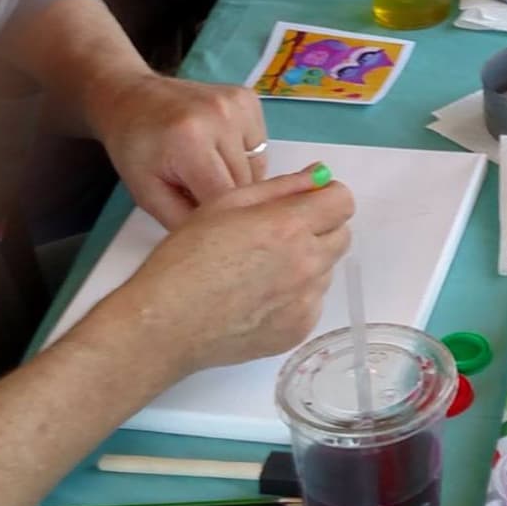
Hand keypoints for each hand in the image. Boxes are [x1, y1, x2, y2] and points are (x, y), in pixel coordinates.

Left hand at [82, 71, 268, 229]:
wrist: (132, 99)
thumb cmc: (136, 150)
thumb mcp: (148, 195)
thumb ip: (185, 220)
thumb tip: (221, 239)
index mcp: (190, 142)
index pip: (226, 196)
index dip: (222, 219)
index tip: (216, 232)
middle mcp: (221, 117)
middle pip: (246, 182)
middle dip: (228, 199)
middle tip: (204, 200)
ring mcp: (238, 104)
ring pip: (258, 166)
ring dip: (240, 178)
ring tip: (209, 172)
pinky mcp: (249, 98)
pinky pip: (260, 145)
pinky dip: (244, 156)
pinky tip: (219, 151)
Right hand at [111, 167, 353, 379]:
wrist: (163, 326)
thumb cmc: (185, 258)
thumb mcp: (226, 204)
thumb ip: (283, 186)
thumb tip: (320, 175)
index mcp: (290, 226)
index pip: (343, 201)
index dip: (325, 198)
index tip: (304, 204)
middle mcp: (308, 264)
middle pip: (341, 234)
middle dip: (319, 228)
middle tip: (279, 236)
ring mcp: (306, 301)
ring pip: (327, 269)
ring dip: (308, 263)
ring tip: (261, 270)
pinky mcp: (299, 330)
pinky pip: (313, 302)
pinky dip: (296, 296)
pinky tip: (259, 298)